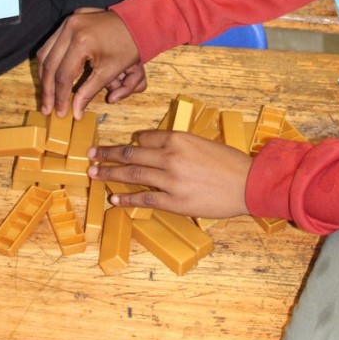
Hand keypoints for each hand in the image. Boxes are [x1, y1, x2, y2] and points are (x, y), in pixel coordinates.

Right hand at [37, 8, 144, 118]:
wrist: (141, 22)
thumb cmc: (129, 47)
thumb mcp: (110, 72)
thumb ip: (88, 93)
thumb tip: (75, 113)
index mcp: (81, 42)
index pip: (63, 76)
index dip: (60, 97)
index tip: (60, 113)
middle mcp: (70, 28)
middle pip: (49, 64)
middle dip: (47, 89)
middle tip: (47, 108)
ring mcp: (69, 21)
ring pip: (45, 52)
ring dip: (45, 75)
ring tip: (47, 94)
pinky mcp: (71, 18)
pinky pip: (52, 41)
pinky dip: (50, 59)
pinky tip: (51, 75)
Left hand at [89, 131, 251, 219]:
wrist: (247, 183)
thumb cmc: (229, 162)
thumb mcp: (202, 143)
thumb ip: (178, 146)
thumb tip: (157, 149)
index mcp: (178, 138)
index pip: (144, 138)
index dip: (130, 143)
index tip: (118, 147)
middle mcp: (170, 156)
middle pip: (130, 154)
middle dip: (107, 154)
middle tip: (90, 154)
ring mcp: (170, 180)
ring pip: (132, 175)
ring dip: (109, 173)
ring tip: (93, 173)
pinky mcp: (174, 201)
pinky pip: (144, 199)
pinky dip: (127, 198)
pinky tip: (113, 198)